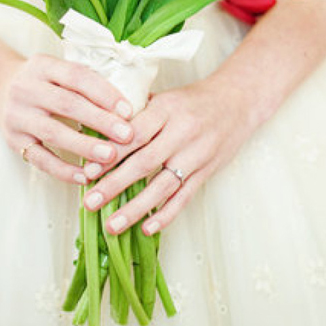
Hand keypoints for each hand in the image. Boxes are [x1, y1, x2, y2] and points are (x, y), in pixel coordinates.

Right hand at [0, 54, 133, 183]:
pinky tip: (84, 177)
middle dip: (100, 120)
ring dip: (85, 146)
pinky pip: (40, 158)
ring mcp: (17, 115)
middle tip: (127, 135)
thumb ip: (86, 81)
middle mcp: (26, 88)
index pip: (77, 76)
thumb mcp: (57, 70)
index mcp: (43, 65)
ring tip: (110, 157)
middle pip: (67, 104)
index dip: (104, 93)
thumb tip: (133, 101)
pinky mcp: (13, 141)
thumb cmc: (44, 82)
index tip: (129, 110)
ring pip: (53, 132)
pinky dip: (63, 169)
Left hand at [81, 76, 252, 235]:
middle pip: (144, 162)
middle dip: (114, 185)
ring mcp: (196, 154)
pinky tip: (147, 228)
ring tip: (112, 226)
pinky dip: (165, 215)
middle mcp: (182, 132)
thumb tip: (97, 131)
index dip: (110, 153)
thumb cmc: (193, 99)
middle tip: (89, 202)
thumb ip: (135, 113)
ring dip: (135, 209)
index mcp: (166, 109)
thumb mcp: (164, 97)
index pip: (134, 133)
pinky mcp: (207, 171)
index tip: (88, 171)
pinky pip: (184, 196)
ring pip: (163, 186)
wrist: (238, 100)